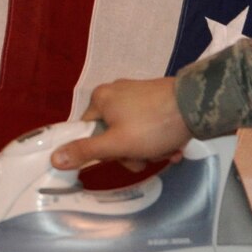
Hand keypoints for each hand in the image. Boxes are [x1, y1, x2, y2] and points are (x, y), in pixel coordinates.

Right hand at [51, 77, 192, 170]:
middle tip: (146, 156)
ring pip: (133, 133)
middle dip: (131, 152)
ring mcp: (138, 94)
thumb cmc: (152, 125)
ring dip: (148, 149)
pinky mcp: (157, 98)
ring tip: (165, 150)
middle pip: (112, 134)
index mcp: (100, 98)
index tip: (121, 155)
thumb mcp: (116, 144)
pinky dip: (159, 138)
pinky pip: (149, 125)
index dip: (103, 150)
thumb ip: (85, 152)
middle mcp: (116, 92)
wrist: (198, 105)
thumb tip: (53, 158)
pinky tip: (173, 146)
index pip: (88, 131)